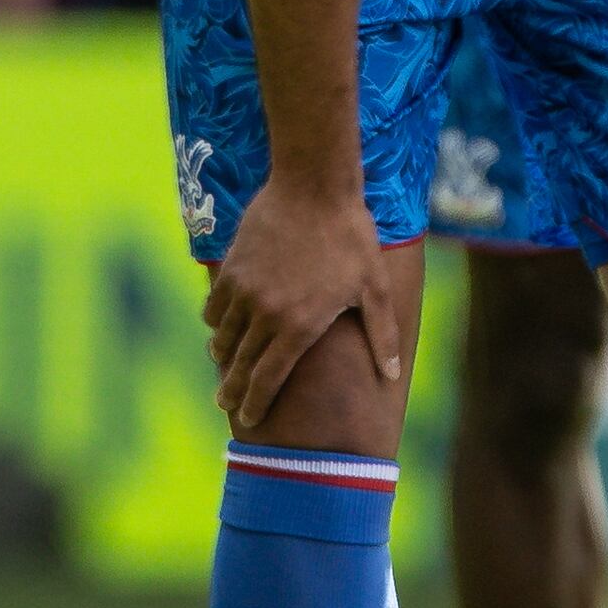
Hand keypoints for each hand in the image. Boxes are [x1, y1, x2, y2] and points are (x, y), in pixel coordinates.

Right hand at [203, 174, 400, 431]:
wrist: (313, 187)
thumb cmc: (351, 237)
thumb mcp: (375, 287)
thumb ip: (383, 335)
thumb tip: (393, 375)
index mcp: (300, 327)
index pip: (269, 380)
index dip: (256, 404)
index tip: (249, 421)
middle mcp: (266, 315)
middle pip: (240, 366)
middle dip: (232, 390)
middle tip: (224, 404)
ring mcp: (244, 292)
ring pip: (222, 337)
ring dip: (222, 357)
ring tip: (223, 368)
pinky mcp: (231, 269)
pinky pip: (214, 307)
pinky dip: (214, 322)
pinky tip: (219, 328)